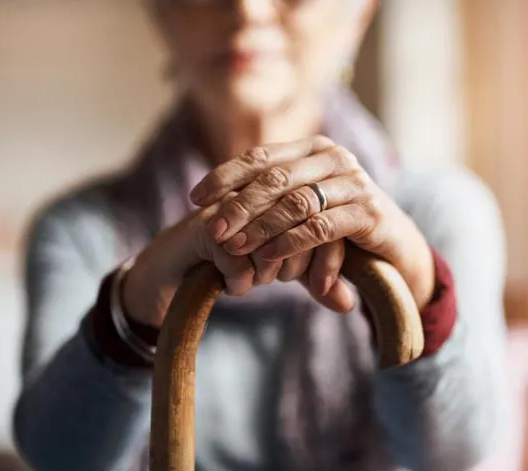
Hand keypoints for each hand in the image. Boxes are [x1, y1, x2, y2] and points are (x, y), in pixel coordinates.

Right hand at [121, 193, 353, 327]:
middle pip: (303, 227)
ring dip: (268, 272)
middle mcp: (262, 194)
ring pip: (271, 241)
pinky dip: (240, 280)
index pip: (326, 220)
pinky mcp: (207, 225)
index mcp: (288, 194)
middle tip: (281, 282)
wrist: (177, 267)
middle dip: (298, 265)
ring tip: (257, 283)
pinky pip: (237, 258)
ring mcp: (234, 206)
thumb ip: (320, 282)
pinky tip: (236, 288)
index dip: (329, 258)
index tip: (320, 288)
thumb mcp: (286, 271)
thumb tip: (350, 304)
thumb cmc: (238, 262)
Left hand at [189, 136, 435, 308]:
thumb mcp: (301, 208)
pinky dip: (291, 242)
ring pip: (296, 201)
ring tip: (235, 247)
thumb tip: (209, 206)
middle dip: (238, 206)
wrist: (395, 247)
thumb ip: (267, 201)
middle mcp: (335, 158)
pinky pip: (321, 226)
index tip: (196, 198)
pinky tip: (268, 255)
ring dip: (261, 227)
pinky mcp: (369, 212)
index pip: (261, 157)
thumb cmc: (338, 226)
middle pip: (275, 178)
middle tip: (212, 230)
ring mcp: (355, 182)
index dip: (225, 176)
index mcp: (314, 149)